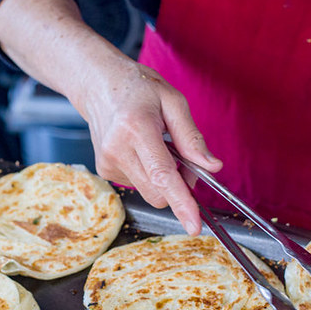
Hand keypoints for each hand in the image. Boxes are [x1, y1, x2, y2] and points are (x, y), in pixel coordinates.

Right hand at [79, 58, 221, 235]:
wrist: (98, 84)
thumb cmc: (138, 88)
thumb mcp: (173, 101)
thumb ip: (192, 137)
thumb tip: (212, 167)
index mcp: (136, 128)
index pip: (162, 175)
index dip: (181, 202)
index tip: (194, 225)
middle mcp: (117, 149)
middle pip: (158, 192)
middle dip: (179, 186)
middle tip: (183, 158)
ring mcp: (108, 162)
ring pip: (150, 191)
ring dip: (163, 179)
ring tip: (158, 147)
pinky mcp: (105, 170)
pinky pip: (139, 184)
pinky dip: (149, 173)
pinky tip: (142, 150)